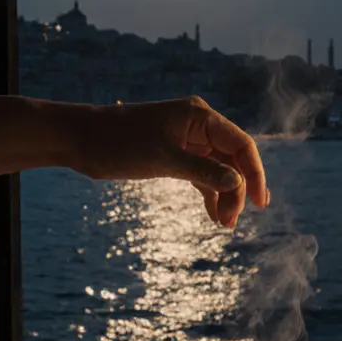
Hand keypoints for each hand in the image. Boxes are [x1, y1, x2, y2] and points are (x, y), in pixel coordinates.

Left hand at [68, 96, 269, 226]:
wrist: (81, 140)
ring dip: (225, 195)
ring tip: (225, 224)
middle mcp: (200, 126)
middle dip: (237, 190)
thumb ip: (202, 171)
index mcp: (201, 116)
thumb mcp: (163, 158)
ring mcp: (189, 140)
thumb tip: (237, 184)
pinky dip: (210, 194)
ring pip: (220, 170)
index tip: (260, 203)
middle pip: (233, 159)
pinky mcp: (177, 154)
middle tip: (232, 221)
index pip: (241, 144)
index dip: (255, 173)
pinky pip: (203, 175)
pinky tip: (214, 215)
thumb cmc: (119, 142)